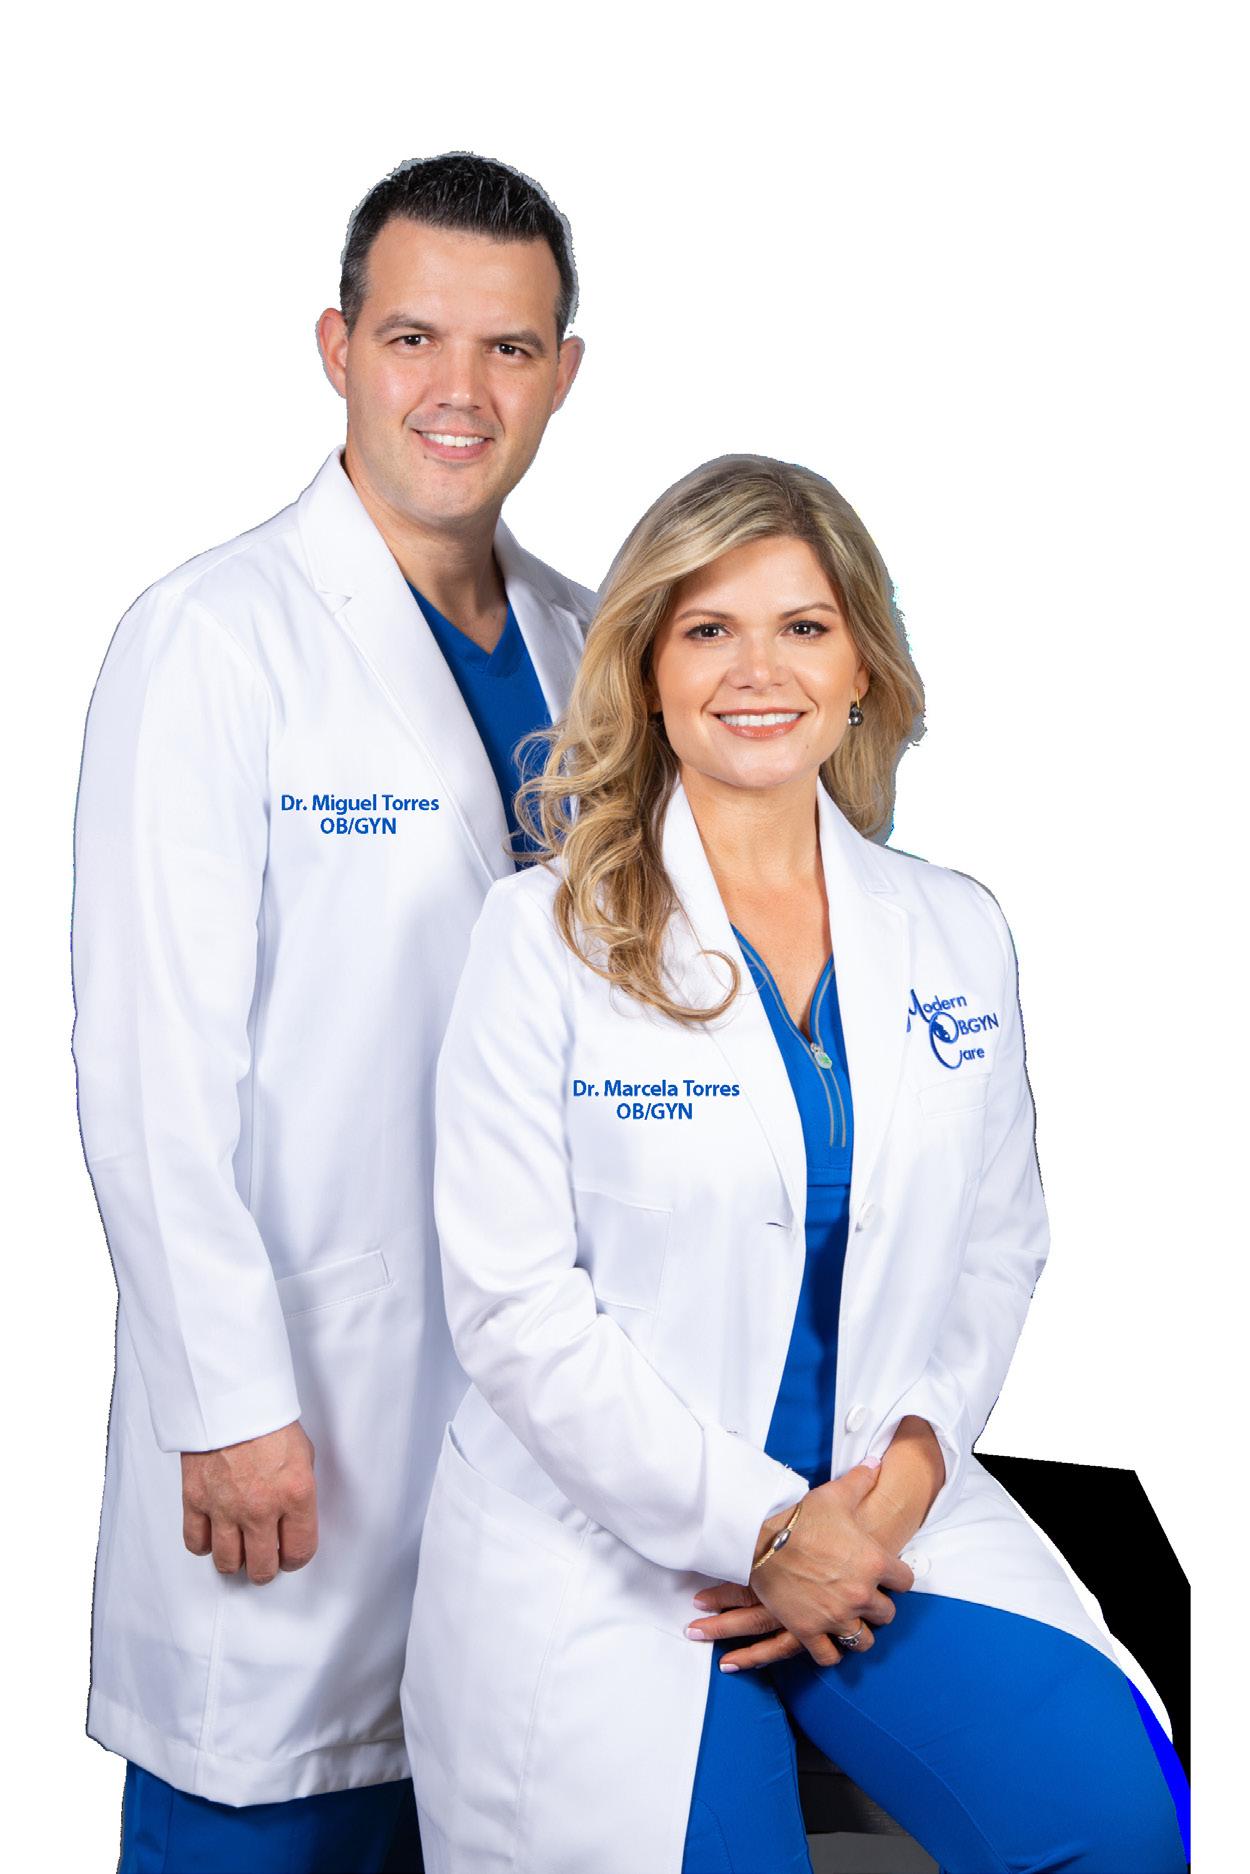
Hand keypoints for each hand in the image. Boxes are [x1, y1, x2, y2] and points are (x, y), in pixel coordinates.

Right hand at [181, 1421, 317, 1584]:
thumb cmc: (268, 1420)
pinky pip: (196, 1543)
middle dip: (266, 1568)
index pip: (300, 1552)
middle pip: (262, 1569)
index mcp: (295, 1495)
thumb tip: (295, 1519)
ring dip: (235, 1560)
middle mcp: (261, 1509)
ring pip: (227, 1564)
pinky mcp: (195, 1501)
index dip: (296, 1559)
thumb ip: (300, 1492)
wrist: (230, 1398)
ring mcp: (225, 1508)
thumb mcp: (304, 1455)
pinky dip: (204, 1544)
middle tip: (264, 1557)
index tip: (290, 1555)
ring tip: (239, 1548)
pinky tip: (214, 1533)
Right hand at [748, 1463, 912, 1668]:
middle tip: (865, 1597)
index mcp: (874, 1563)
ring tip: (851, 1622)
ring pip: (864, 1640)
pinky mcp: (809, 1630)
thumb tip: (877, 1463)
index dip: (897, 1578)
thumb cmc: (802, 1517)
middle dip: (877, 1606)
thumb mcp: (836, 1495)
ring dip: (858, 1631)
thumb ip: (862, 1480)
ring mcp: (835, 1616)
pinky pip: (830, 1657)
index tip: (886, 1576)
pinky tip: (829, 1643)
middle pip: (887, 1614)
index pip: (906, 1581)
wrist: (761, 1538)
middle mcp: (860, 1594)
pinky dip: (830, 1653)